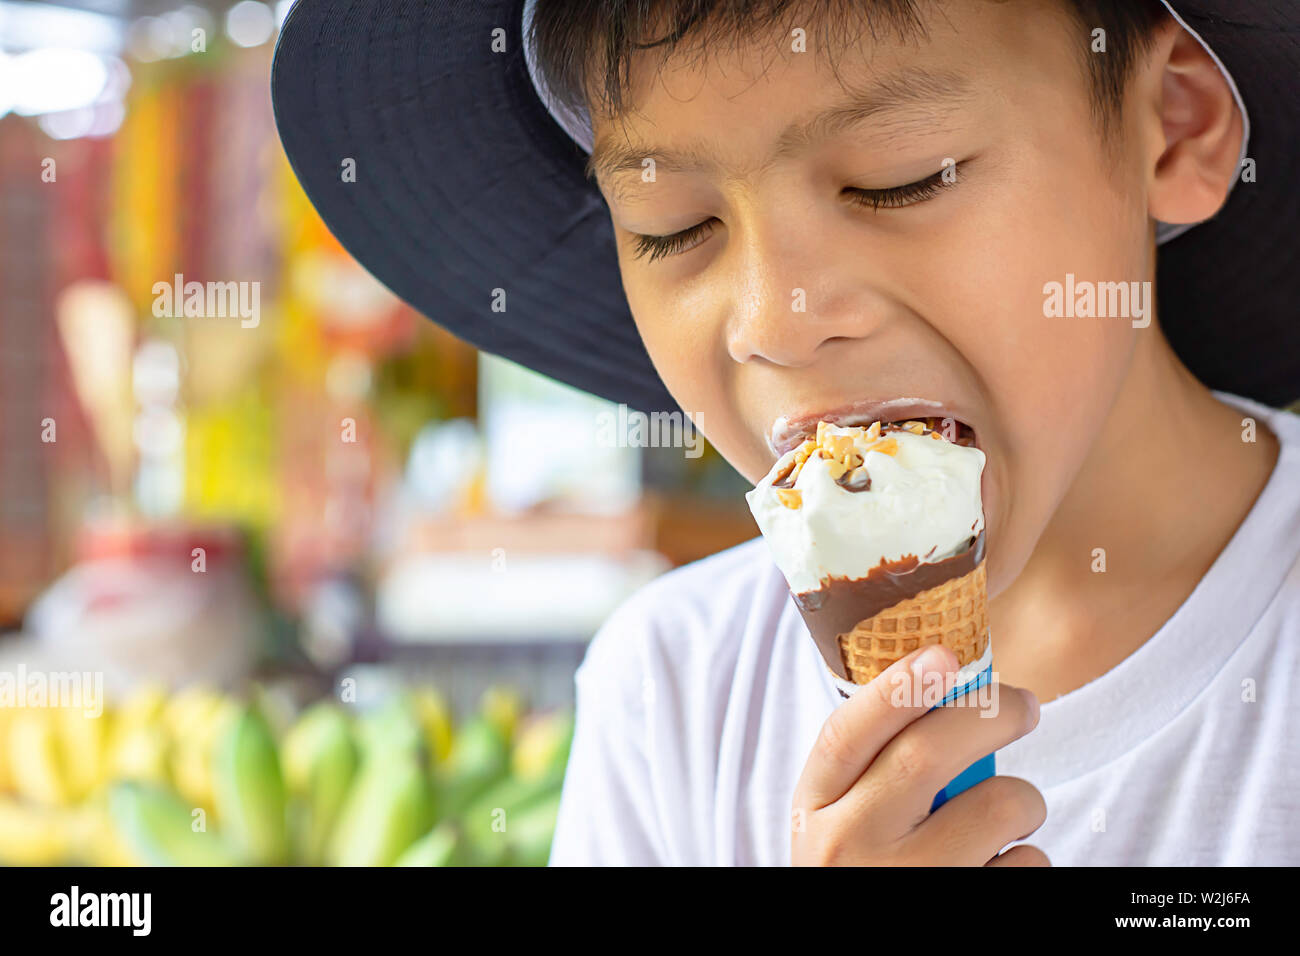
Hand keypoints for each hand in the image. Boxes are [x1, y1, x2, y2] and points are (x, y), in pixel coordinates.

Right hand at [791, 643, 1047, 865]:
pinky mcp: (965, 916)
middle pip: (927, 752)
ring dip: (1024, 798)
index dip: (897, 686)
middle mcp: (848, 849)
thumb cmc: (865, 871)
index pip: (847, 734)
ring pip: (998, 804)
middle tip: (1024, 705)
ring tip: (1007, 816)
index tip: (945, 651)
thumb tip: (946, 686)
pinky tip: (997, 872)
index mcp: (812, 810)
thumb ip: (871, 770)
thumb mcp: (840, 822)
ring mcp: (908, 887)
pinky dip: (1029, 859)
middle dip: (991, 713)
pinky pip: (1029, 865)